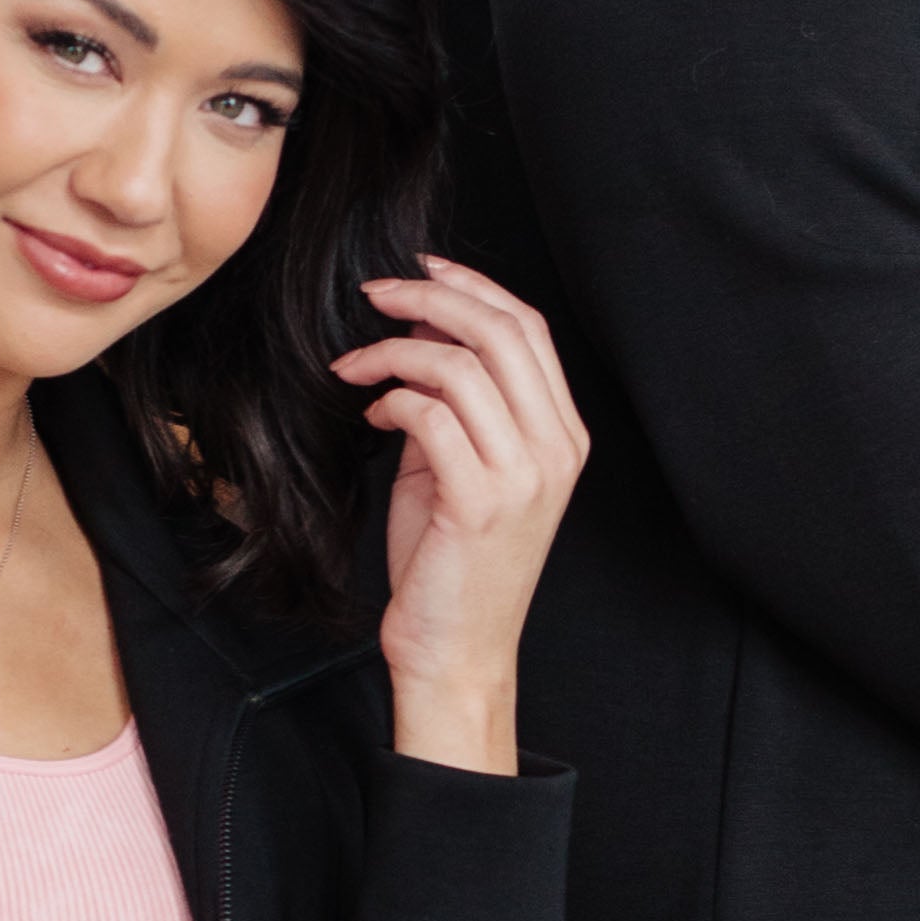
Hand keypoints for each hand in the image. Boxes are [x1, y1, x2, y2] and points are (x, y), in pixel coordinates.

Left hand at [330, 258, 587, 775]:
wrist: (457, 651)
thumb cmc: (454, 565)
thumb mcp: (462, 468)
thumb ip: (455, 402)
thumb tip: (421, 329)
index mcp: (563, 436)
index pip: (528, 328)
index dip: (472, 285)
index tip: (421, 268)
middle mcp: (555, 450)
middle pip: (501, 330)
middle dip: (430, 296)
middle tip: (377, 293)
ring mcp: (523, 476)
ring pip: (461, 364)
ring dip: (395, 350)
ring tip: (356, 366)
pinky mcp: (479, 502)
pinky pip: (430, 414)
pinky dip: (391, 400)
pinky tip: (372, 415)